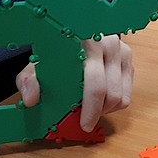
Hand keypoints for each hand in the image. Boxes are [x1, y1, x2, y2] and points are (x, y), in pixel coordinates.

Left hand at [15, 34, 132, 131]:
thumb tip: (31, 99)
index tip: (84, 125)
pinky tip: (101, 98)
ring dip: (107, 108)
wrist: (71, 33)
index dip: (91, 108)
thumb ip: (29, 80)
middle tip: (86, 119)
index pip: (95, 83)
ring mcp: (121, 50)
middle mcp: (107, 45)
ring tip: (91, 107)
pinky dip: (115, 102)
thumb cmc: (54, 52)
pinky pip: (128, 93)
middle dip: (99, 112)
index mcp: (84, 44)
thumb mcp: (36, 64)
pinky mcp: (128, 58)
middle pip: (112, 93)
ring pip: (122, 96)